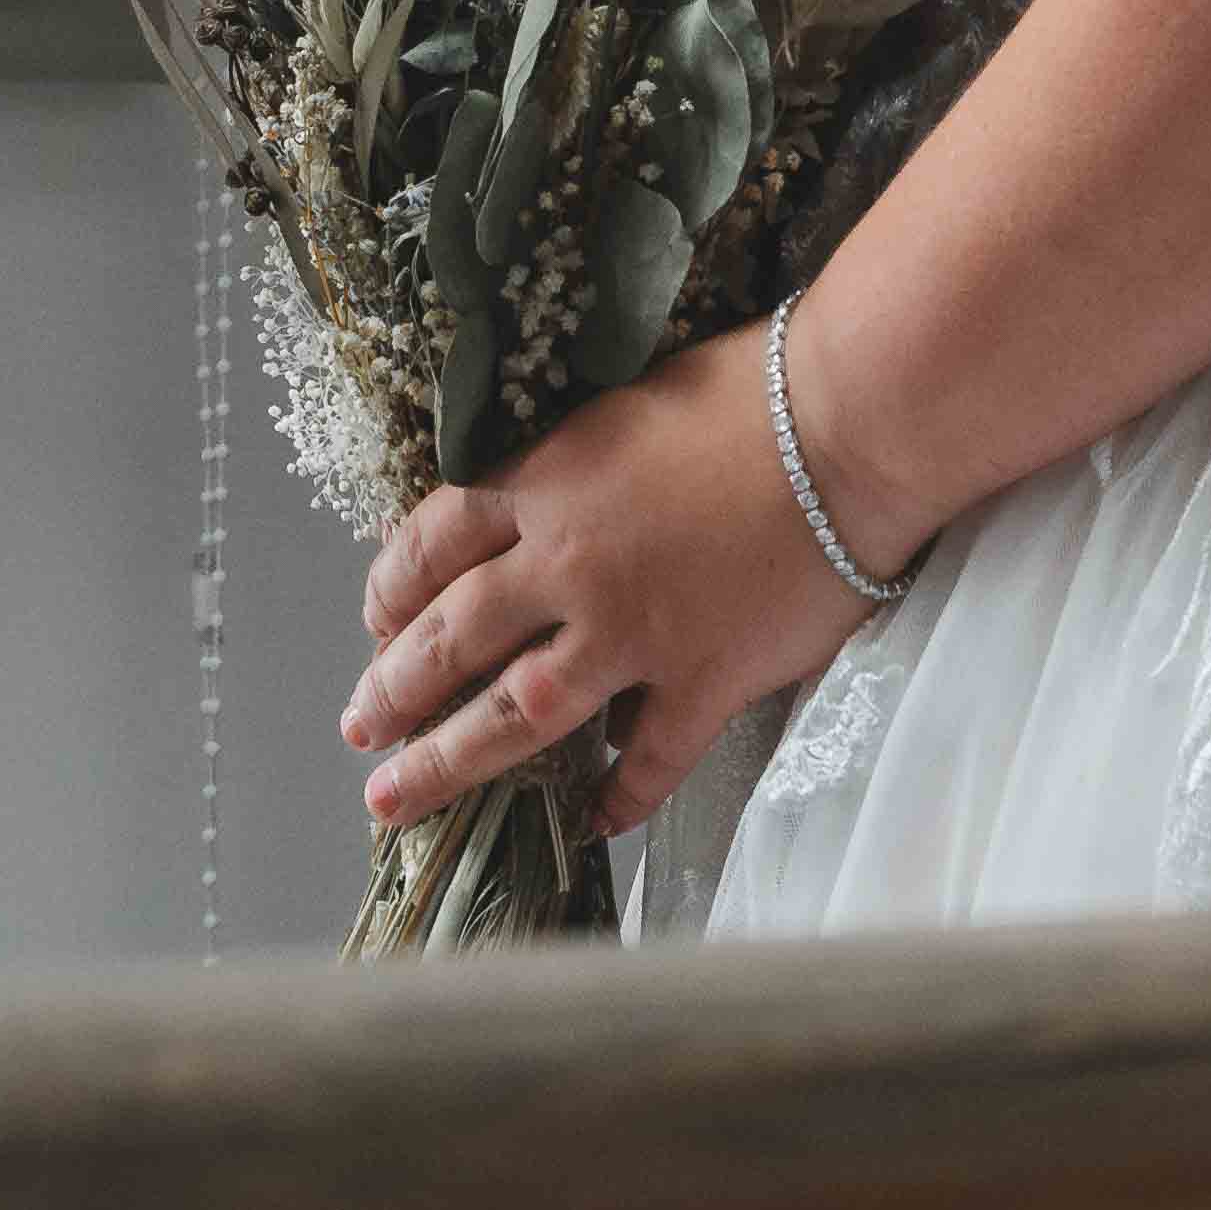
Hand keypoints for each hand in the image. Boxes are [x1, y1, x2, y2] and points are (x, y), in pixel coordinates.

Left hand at [344, 315, 884, 846]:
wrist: (853, 419)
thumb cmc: (755, 386)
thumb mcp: (629, 402)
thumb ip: (574, 460)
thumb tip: (544, 495)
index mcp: (548, 484)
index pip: (434, 543)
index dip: (390, 592)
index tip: (374, 625)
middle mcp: (570, 565)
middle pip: (453, 639)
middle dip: (392, 690)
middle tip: (358, 729)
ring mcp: (634, 633)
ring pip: (515, 713)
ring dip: (448, 761)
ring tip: (396, 799)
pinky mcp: (704, 679)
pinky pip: (646, 758)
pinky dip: (615, 797)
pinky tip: (590, 823)